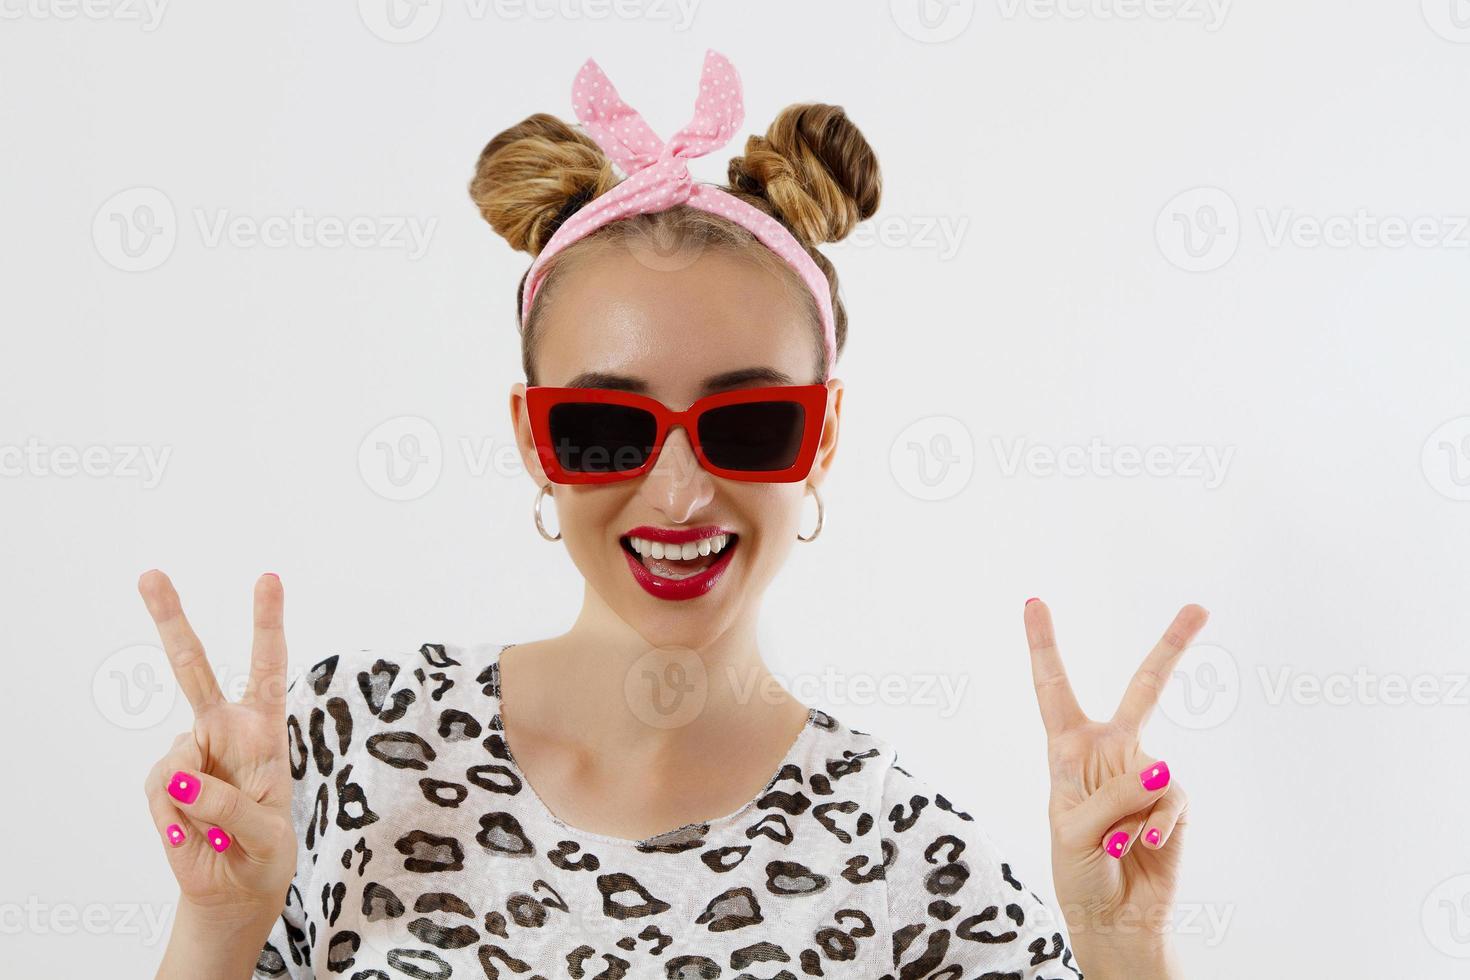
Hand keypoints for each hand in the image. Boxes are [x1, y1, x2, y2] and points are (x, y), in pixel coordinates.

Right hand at [139, 570, 295, 929]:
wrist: (234, 887)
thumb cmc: (265, 851)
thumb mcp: (268, 836)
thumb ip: (234, 807)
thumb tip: (181, 776)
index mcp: (265, 729)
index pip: (268, 667)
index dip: (267, 623)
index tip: (267, 577)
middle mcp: (226, 729)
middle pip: (193, 669)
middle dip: (170, 620)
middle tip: (149, 574)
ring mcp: (189, 752)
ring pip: (179, 760)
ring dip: (201, 805)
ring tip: (222, 830)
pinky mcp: (161, 781)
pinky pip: (163, 794)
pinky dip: (179, 821)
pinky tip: (194, 834)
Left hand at [1023, 599, 1208, 978]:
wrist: (1112, 917)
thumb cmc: (1077, 870)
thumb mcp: (1072, 828)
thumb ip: (1111, 792)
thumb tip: (1160, 766)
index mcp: (1067, 748)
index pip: (1053, 687)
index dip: (1043, 644)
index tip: (1033, 600)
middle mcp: (1110, 752)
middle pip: (1144, 689)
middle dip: (1173, 648)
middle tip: (1200, 606)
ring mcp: (1146, 775)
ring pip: (1151, 769)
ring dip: (1128, 813)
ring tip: (1112, 844)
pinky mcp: (1174, 803)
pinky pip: (1170, 799)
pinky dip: (1155, 824)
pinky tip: (1142, 844)